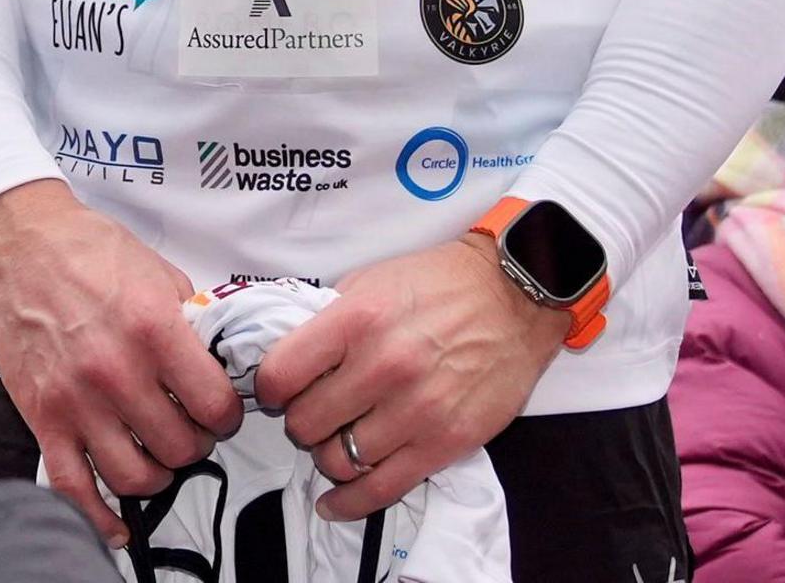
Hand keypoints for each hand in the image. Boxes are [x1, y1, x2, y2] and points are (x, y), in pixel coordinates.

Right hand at [0, 180, 241, 544]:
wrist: (22, 247)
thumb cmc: (89, 253)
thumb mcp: (159, 273)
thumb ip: (191, 323)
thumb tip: (218, 361)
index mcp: (153, 330)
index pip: (215, 406)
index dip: (227, 414)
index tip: (221, 411)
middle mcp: (116, 372)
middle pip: (180, 447)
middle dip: (195, 443)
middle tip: (190, 429)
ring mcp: (77, 401)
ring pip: (136, 477)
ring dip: (158, 475)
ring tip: (158, 456)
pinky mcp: (44, 419)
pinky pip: (74, 487)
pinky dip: (99, 518)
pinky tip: (118, 525)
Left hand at [255, 234, 560, 521]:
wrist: (515, 299)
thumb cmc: (439, 284)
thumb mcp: (371, 282)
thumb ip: (329, 323)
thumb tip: (290, 360)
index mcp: (357, 320)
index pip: (280, 375)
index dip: (269, 388)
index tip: (277, 392)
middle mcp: (383, 367)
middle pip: (306, 423)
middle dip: (302, 421)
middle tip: (315, 413)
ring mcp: (416, 410)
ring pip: (338, 460)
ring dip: (329, 453)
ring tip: (339, 438)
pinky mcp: (445, 443)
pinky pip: (381, 489)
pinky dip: (350, 502)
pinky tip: (335, 502)